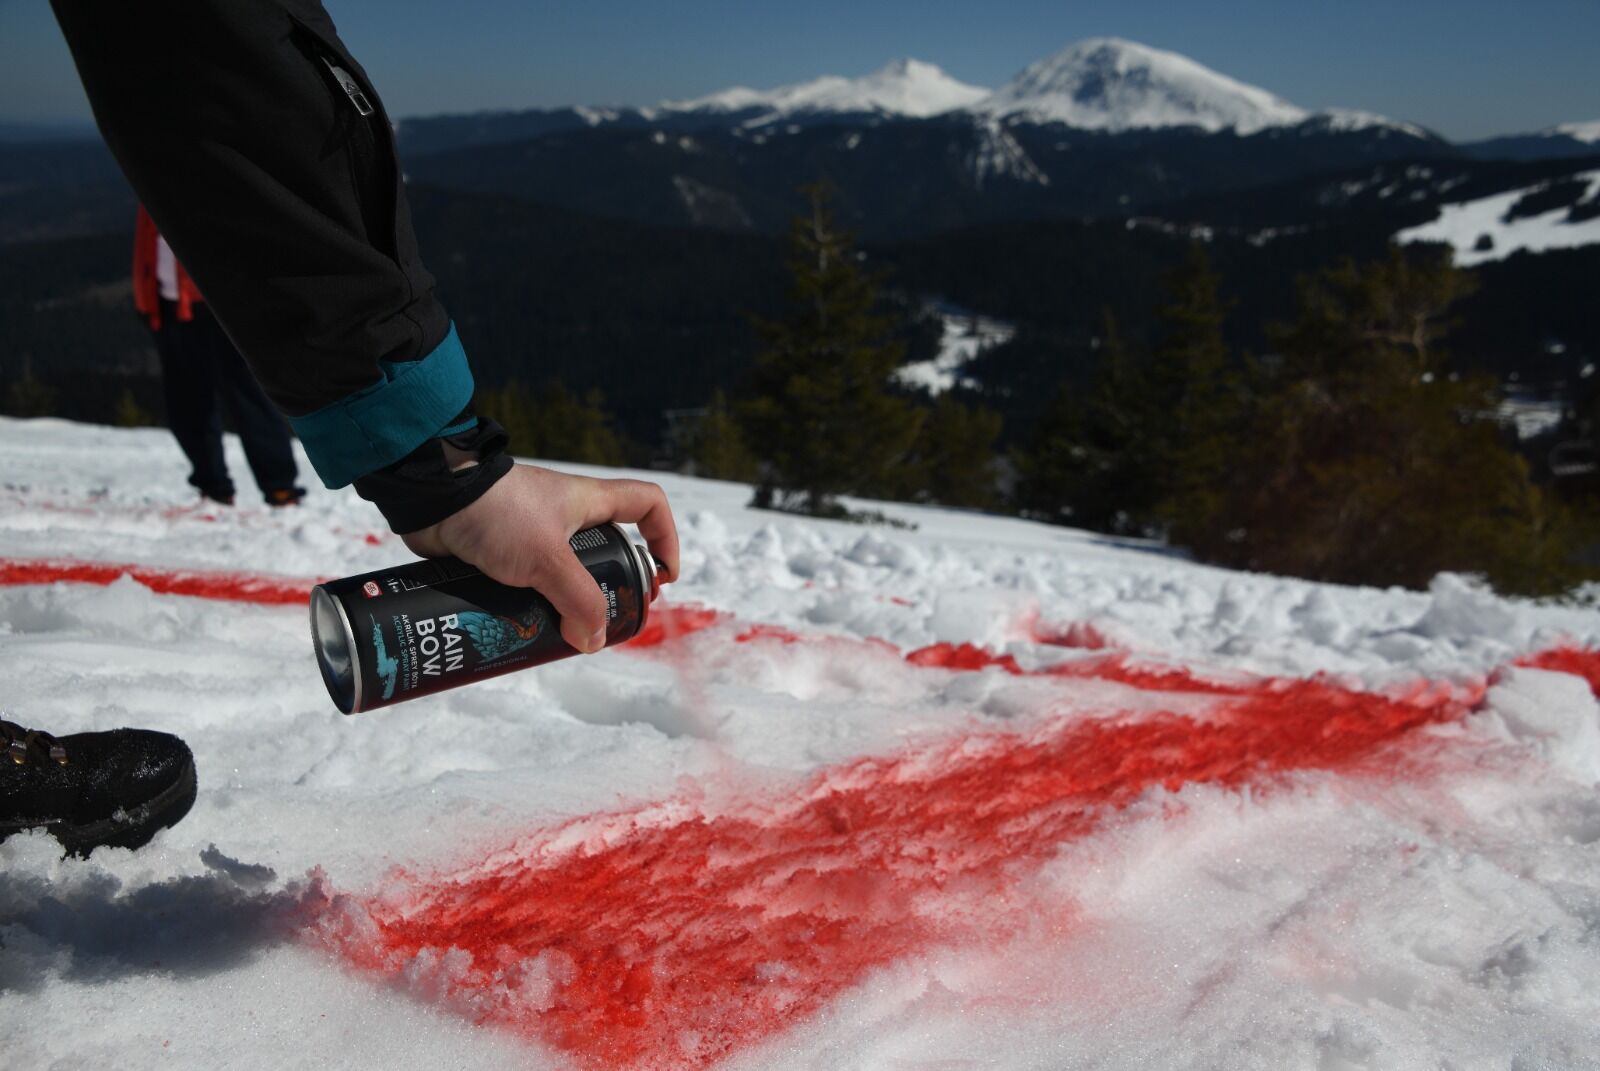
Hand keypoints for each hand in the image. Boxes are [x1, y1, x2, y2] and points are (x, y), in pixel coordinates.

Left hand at [401, 463, 679, 653]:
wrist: (431, 497)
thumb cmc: (496, 512)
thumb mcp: (547, 560)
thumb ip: (577, 601)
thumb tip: (592, 641)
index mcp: (588, 502)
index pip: (647, 504)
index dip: (664, 537)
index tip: (662, 576)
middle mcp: (564, 516)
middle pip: (607, 550)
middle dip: (610, 588)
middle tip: (606, 621)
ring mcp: (531, 533)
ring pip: (562, 574)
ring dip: (564, 604)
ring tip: (561, 635)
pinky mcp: (499, 551)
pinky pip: (526, 584)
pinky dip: (528, 607)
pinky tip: (521, 629)